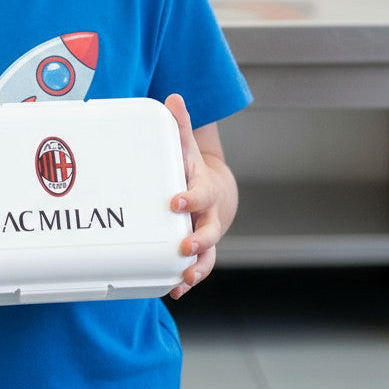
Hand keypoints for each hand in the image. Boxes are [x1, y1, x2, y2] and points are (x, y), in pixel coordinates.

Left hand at [164, 93, 233, 299]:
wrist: (215, 191)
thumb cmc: (192, 168)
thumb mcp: (186, 147)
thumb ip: (179, 126)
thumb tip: (173, 97)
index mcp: (203, 189)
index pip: (200, 194)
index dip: (189, 198)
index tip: (174, 201)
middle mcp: (208, 215)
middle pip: (209, 230)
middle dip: (199, 240)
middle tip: (184, 246)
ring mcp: (205, 235)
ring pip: (207, 255)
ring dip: (197, 267)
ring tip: (185, 279)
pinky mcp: (198, 251)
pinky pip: (197, 268)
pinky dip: (187, 280)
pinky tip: (174, 290)